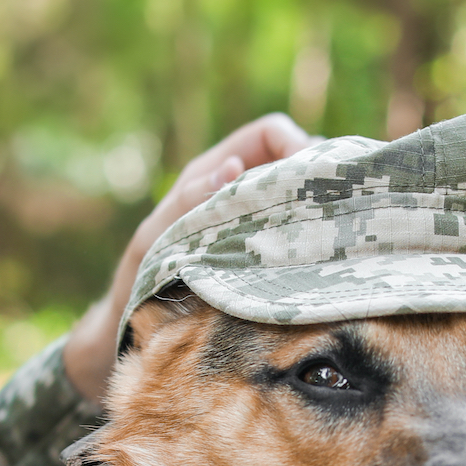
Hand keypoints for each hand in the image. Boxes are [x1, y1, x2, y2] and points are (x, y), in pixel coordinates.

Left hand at [61, 113, 313, 401]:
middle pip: (298, 160)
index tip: (312, 183)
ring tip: (332, 239)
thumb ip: (186, 205)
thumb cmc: (136, 285)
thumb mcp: (154, 243)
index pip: (270, 134)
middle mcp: (237, 190)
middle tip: (335, 214)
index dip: (298, 146)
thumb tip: (230, 170)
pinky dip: (315, 242)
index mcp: (210, 174)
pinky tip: (322, 263)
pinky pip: (300, 236)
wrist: (130, 330)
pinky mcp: (266, 255)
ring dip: (321, 213)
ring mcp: (255, 223)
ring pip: (304, 199)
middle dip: (319, 179)